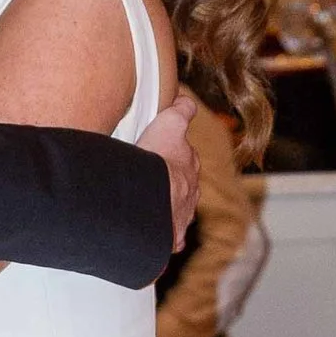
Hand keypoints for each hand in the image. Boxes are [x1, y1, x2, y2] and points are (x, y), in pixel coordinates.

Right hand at [137, 93, 199, 248]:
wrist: (152, 198)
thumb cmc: (159, 161)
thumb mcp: (170, 125)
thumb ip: (181, 111)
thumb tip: (186, 99)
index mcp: (189, 167)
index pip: (186, 159)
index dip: (176, 157)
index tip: (164, 157)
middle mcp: (191, 192)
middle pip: (182, 187)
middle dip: (171, 185)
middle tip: (149, 181)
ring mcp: (183, 216)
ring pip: (176, 212)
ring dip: (165, 210)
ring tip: (145, 208)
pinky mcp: (173, 236)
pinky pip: (169, 237)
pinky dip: (162, 236)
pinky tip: (149, 234)